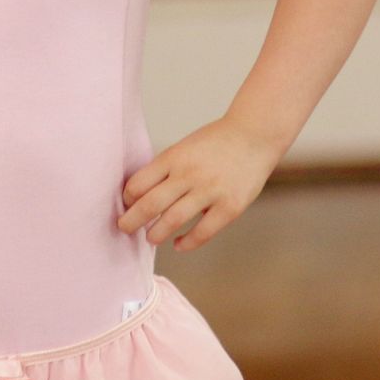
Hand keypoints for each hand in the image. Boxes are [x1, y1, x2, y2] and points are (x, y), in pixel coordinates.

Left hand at [119, 117, 282, 251]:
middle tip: (125, 228)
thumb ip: (165, 169)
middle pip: (150, 205)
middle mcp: (189, 174)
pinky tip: (179, 244)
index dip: (128, 198)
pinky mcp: (230, 207)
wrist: (254, 135)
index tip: (127, 205)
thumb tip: (139, 197)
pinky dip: (186, 243)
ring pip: (172, 221)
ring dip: (155, 234)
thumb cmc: (215, 144)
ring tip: (150, 238)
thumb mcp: (184, 147)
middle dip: (131, 222)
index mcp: (174, 157)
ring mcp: (210, 191)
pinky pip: (202, 232)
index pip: (138, 183)